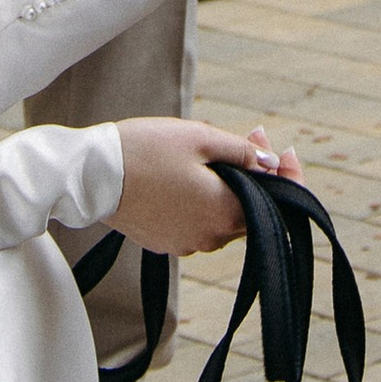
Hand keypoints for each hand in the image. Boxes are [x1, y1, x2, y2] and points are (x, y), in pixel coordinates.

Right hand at [114, 117, 302, 256]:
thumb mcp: (200, 137)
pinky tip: (188, 175)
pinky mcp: (164, 242)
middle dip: (256, 176)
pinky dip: (202, 201)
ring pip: (222, 216)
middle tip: (250, 139)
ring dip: (228, 188)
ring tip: (213, 153)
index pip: (276, 202)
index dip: (288, 176)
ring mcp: (185, 243)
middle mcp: (209, 237)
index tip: (285, 152)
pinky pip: (197, 223)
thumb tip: (271, 162)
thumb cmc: (145, 150)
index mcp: (224, 212)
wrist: (91, 175)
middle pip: (250, 210)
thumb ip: (243, 152)